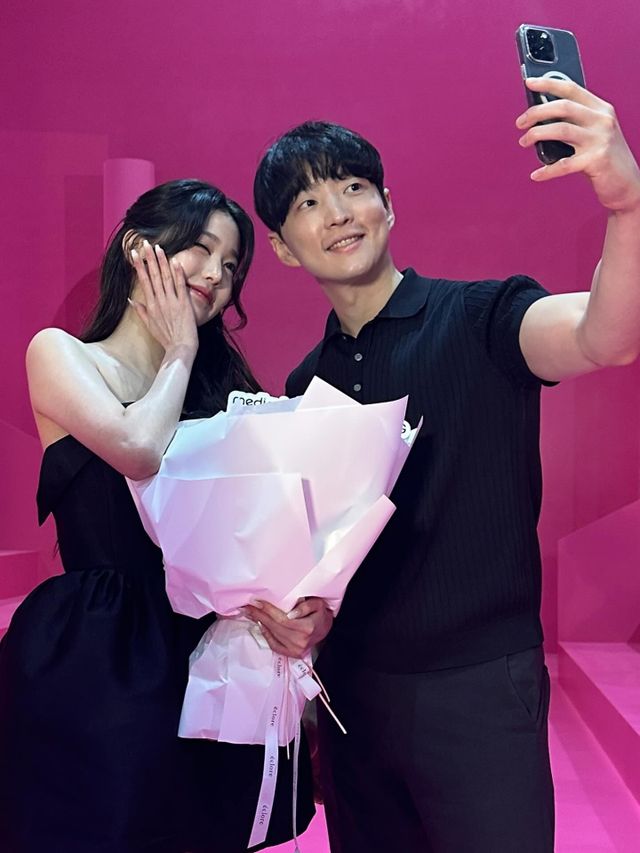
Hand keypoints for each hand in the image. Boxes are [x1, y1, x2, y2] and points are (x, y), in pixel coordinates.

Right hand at [130, 240, 198, 353]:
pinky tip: (175, 261)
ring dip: (161, 261)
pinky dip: (178, 273)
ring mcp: (171, 301)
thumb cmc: (166, 338)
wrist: (180, 348)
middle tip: (145, 243)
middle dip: (148, 258)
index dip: (138, 266)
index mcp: (150, 305)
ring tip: (158, 248)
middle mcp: (159, 301)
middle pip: (152, 275)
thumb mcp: (149, 325)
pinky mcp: (183, 304)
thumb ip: (141, 311)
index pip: (143, 281)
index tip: (134, 253)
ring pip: (165, 277)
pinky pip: (180, 285)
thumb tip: (131, 300)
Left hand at [243, 597, 333, 658]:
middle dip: (259, 615)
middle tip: (248, 606)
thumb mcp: (318, 604)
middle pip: (275, 626)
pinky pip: (274, 645)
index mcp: (307, 627)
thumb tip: (291, 613)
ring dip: (260, 622)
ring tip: (251, 613)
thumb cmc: (320, 614)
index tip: (256, 602)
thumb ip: (306, 606)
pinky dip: (266, 634)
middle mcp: (300, 641)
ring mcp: (295, 649)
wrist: (326, 629)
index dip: (268, 610)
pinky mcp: (292, 654)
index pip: (282, 619)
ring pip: (273, 634)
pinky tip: (260, 625)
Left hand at [516, 78, 639, 211]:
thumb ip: (575, 123)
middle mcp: (602, 120)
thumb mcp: (594, 133)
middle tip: (520, 123)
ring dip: (536, 135)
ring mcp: (600, 140)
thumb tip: (541, 117)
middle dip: (536, 112)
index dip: (549, 83)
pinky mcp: (596, 161)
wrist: (628, 184)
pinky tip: (536, 175)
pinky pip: (563, 164)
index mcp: (601, 109)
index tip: (530, 83)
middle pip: (563, 107)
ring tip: (524, 141)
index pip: (572, 89)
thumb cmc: (605, 159)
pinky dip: (546, 171)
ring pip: (560, 130)